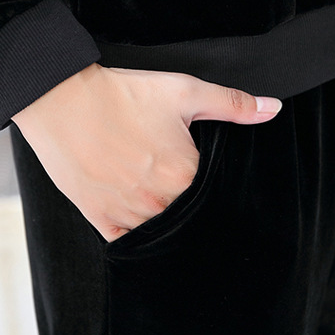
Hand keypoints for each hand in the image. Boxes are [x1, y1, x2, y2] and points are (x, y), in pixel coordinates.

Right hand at [12, 63, 281, 241]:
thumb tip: (273, 109)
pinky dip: (137, 240)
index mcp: (184, 174)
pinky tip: (143, 229)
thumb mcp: (183, 91)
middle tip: (187, 199)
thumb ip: (233, 104)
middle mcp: (158, 200)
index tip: (214, 190)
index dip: (217, 194)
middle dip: (193, 212)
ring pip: (160, 236)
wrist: (60, 98)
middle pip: (188, 221)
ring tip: (166, 211)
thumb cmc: (122, 94)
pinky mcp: (98, 216)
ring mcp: (126, 212)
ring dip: (167, 227)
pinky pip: (126, 243)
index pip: (215, 199)